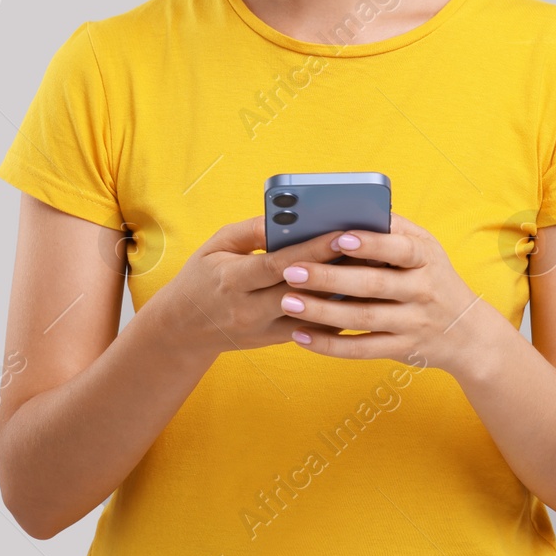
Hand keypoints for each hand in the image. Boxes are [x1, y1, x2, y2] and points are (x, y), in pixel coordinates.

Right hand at [149, 216, 352, 361]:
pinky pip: (312, 329)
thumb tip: (290, 214)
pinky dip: (335, 314)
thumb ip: (252, 231)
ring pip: (312, 315)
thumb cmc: (202, 277)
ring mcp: (262, 330)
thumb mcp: (216, 245)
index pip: (278, 264)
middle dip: (337, 272)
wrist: (183, 329)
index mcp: (232, 279)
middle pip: (301, 291)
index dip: (313, 250)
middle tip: (372, 253)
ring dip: (343, 295)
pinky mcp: (274, 341)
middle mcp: (248, 309)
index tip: (343, 234)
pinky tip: (358, 298)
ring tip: (372, 273)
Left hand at [279, 213, 487, 374]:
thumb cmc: (433, 277)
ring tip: (288, 301)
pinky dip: (330, 345)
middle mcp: (422, 290)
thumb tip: (349, 210)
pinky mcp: (400, 349)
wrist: (467, 332)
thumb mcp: (427, 247)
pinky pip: (361, 348)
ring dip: (322, 312)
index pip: (400, 248)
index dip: (370, 243)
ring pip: (363, 318)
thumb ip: (393, 229)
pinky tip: (300, 336)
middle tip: (292, 271)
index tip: (338, 237)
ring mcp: (412, 323)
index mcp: (426, 258)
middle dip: (330, 277)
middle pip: (373, 284)